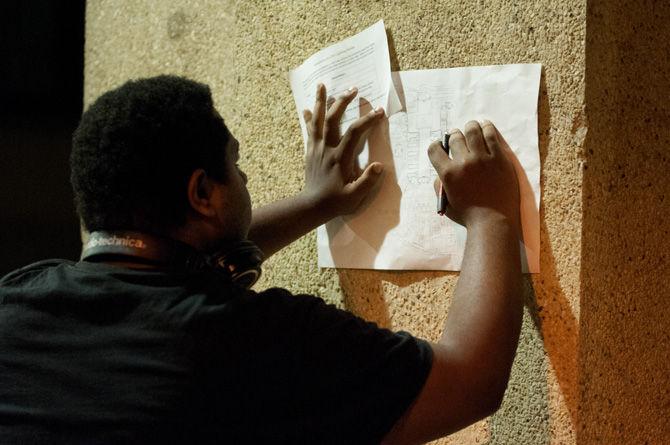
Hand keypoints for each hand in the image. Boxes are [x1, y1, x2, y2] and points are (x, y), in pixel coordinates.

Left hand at [301, 83, 384, 220]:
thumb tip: (380, 165)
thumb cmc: (336, 202)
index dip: (367, 120)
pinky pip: (309, 131)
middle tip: (353, 88)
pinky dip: (308, 118)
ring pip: (317, 121)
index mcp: (339, 158)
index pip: (354, 133)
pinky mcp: (310, 152)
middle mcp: (326, 149)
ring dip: (320, 102)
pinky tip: (306, 108)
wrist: (312, 206)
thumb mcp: (355, 196)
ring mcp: (316, 149)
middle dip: (343, 101)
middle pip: (333, 119)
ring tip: (321, 84)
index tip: (379, 111)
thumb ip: (367, 181)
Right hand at [428, 120, 519, 228]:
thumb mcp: (446, 202)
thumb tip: (442, 169)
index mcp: (448, 173)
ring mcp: (483, 158)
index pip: (435, 149)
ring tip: (472, 129)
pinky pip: (491, 135)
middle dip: (454, 136)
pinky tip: (486, 128)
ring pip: (472, 130)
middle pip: (455, 137)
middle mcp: (464, 162)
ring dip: (470, 127)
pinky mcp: (500, 157)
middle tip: (458, 139)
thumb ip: (440, 184)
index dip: (437, 145)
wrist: (494, 221)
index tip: (441, 146)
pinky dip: (486, 128)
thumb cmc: (469, 215)